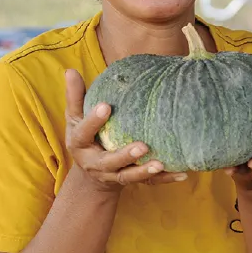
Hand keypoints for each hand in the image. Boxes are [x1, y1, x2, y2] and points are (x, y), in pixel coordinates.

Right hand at [65, 69, 187, 190]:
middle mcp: (96, 163)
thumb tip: (70, 70)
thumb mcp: (75, 118)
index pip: (84, 132)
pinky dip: (165, 179)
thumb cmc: (86, 137)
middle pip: (109, 162)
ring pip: (129, 176)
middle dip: (125, 155)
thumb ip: (75, 97)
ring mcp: (113, 175)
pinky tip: (182, 174)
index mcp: (80, 144)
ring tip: (160, 163)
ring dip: (144, 171)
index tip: (106, 106)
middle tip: (142, 146)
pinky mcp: (130, 181)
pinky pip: (149, 182)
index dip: (93, 121)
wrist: (91, 175)